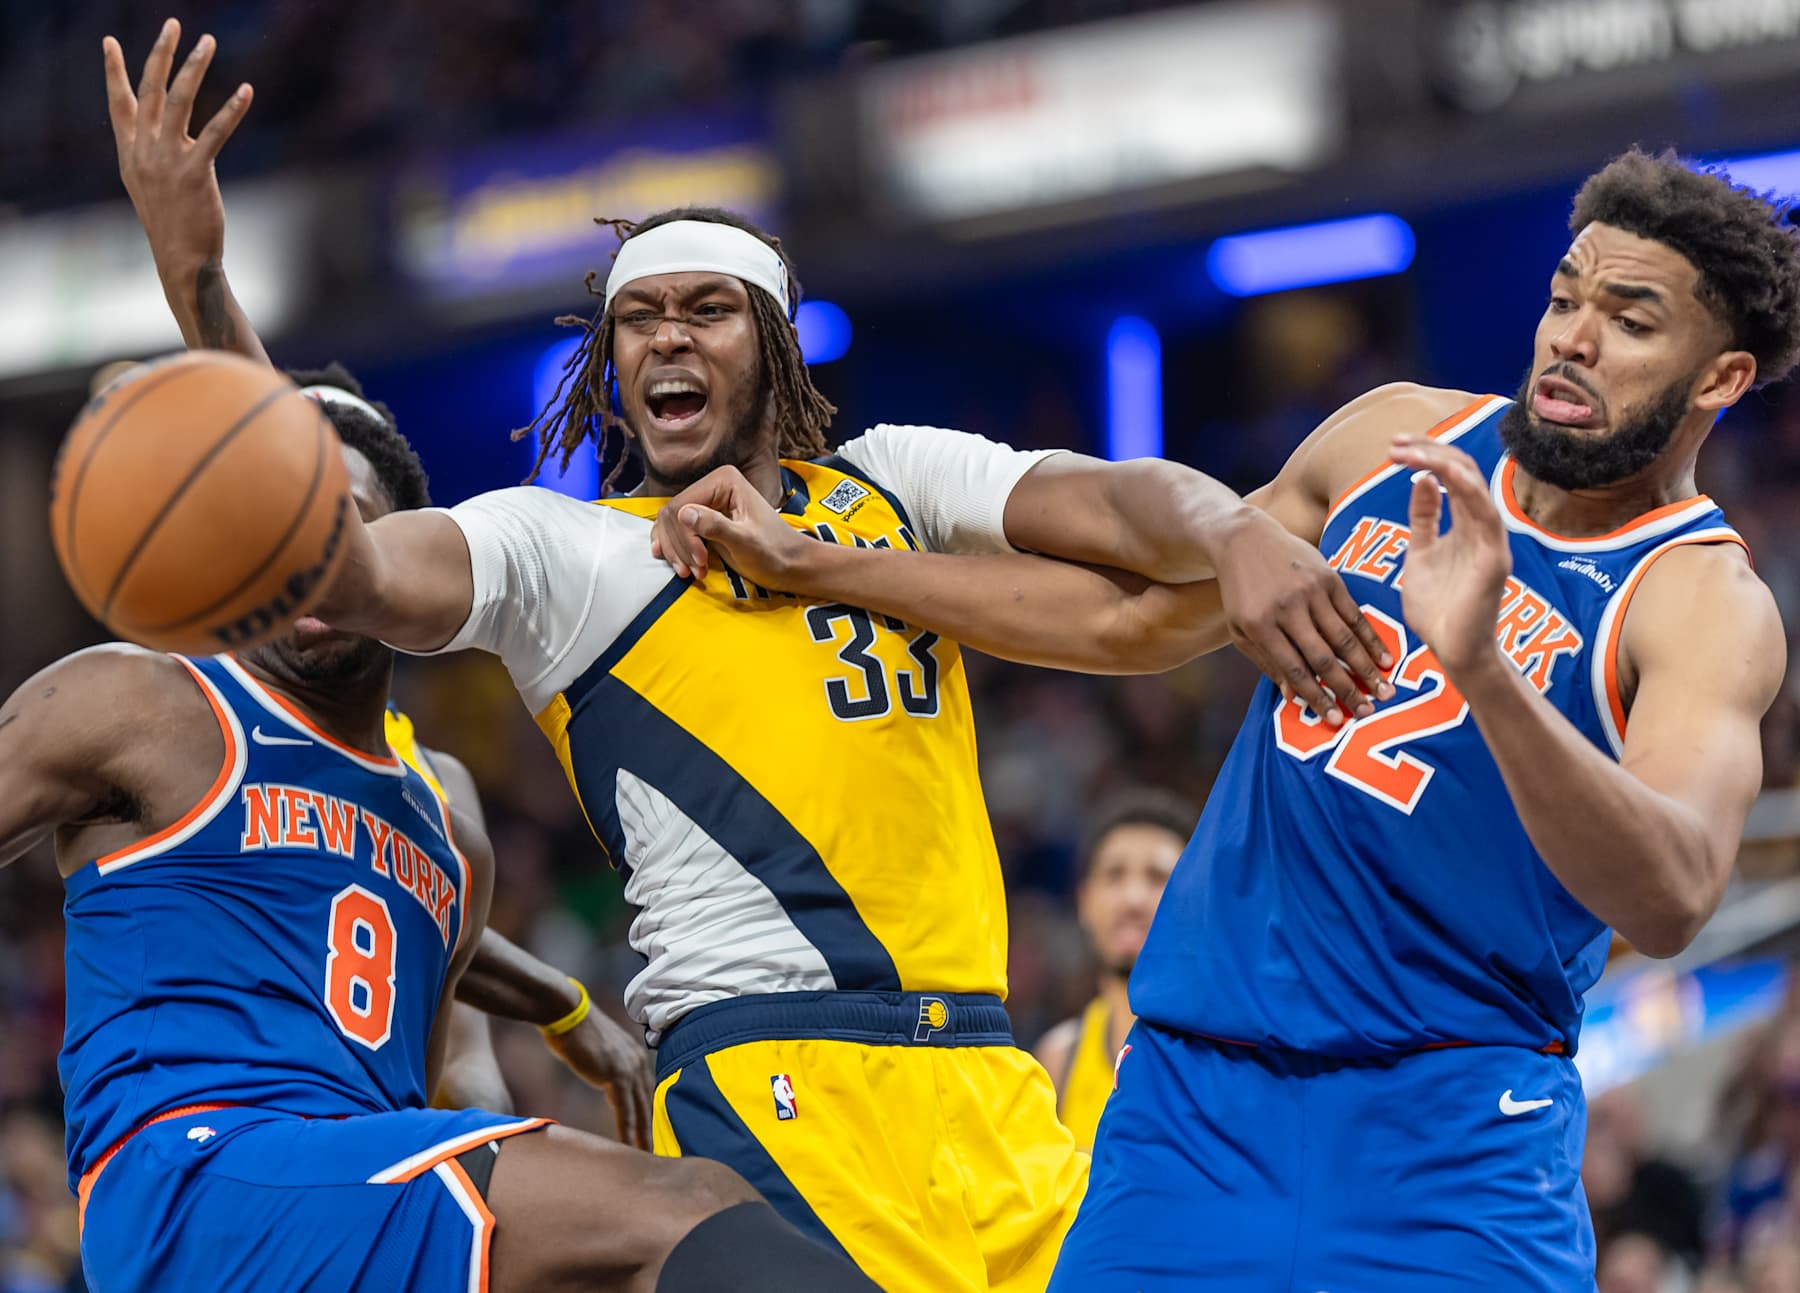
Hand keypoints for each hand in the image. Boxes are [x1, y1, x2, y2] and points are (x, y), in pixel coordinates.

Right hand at [103, 19, 251, 273]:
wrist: (180, 258)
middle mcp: (144, 149)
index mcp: (131, 151)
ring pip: (179, 100)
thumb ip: (148, 155)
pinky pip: (215, 132)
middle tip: (174, 24)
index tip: (111, 42)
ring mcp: (167, 159)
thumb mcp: (148, 185)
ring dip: (194, 67)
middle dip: (161, 53)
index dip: (115, 71)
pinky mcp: (195, 172)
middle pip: (150, 89)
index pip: (119, 102)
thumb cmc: (170, 223)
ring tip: (208, 41)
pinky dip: (232, 109)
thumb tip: (155, 133)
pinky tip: (246, 90)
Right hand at [543, 1011, 653, 1149]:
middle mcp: (637, 1061)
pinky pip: (626, 1109)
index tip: (650, 1129)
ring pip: (641, 1108)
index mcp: (634, 1054)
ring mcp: (629, 1068)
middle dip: (652, 1126)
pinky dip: (628, 1129)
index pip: (646, 1089)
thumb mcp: (596, 1050)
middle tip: (655, 1149)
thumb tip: (601, 1075)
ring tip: (646, 1154)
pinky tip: (629, 1145)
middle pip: (648, 1101)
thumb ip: (604, 1064)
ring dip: (644, 1133)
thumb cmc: (575, 1030)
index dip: (648, 1110)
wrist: (568, 1014)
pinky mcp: (617, 1075)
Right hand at [649, 466, 811, 586]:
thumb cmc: (775, 553)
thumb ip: (716, 526)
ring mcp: (708, 500)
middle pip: (672, 514)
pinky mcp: (706, 517)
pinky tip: (676, 563)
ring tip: (693, 572)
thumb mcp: (746, 542)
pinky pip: (676, 529)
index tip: (700, 561)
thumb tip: (683, 513)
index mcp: (724, 480)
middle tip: (694, 570)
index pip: (682, 506)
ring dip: (676, 551)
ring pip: (670, 523)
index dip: (685, 536)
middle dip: (680, 546)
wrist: (790, 564)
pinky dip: (674, 547)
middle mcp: (713, 484)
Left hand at [1213, 508, 1394, 725]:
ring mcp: (1310, 591)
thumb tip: (1293, 696)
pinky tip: (1384, 658)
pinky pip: (1355, 614)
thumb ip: (1266, 662)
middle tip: (1367, 712)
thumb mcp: (1240, 629)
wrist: (1245, 539)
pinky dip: (1371, 638)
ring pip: (1344, 637)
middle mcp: (1287, 609)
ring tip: (1384, 691)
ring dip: (1367, 667)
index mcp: (1260, 625)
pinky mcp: (1329, 578)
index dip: (1317, 697)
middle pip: (1324, 657)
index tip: (1335, 720)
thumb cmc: (1241, 592)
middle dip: (1347, 689)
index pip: (1294, 669)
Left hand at [1387, 437, 1511, 677]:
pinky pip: (1486, 514)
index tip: (1393, 447)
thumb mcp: (1419, 555)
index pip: (1452, 475)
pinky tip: (1441, 473)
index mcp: (1465, 525)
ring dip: (1440, 463)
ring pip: (1475, 485)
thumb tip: (1422, 479)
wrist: (1452, 653)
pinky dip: (1466, 489)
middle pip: (1464, 471)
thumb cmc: (1436, 610)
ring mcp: (1491, 541)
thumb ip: (1424, 519)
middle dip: (1429, 450)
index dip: (1426, 455)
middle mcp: (1482, 527)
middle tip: (1394, 443)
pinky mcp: (1495, 559)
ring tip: (1407, 452)